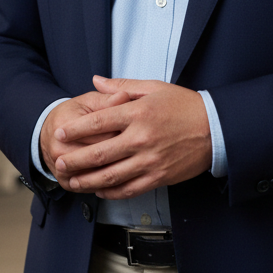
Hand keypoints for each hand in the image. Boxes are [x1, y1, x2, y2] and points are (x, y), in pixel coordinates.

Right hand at [39, 88, 131, 181]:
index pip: (101, 131)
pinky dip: (108, 185)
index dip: (123, 131)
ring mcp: (61, 169)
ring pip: (97, 175)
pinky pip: (91, 187)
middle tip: (137, 148)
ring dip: (117, 172)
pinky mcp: (65, 183)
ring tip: (133, 163)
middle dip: (122, 152)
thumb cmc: (72, 115)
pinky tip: (122, 177)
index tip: (137, 129)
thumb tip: (125, 97)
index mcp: (65, 124)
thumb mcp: (88, 102)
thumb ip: (107, 100)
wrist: (48, 134)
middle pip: (100, 155)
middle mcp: (59, 149)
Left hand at [51, 76, 212, 198]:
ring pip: (111, 175)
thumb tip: (96, 80)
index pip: (98, 122)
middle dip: (75, 159)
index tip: (59, 133)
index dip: (75, 129)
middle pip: (99, 153)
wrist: (215, 129)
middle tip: (58, 162)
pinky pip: (129, 188)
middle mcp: (141, 138)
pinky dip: (111, 192)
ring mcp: (150, 160)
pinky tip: (99, 190)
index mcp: (138, 113)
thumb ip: (121, 87)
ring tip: (71, 180)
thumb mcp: (153, 87)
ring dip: (87, 180)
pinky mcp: (159, 177)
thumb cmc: (184, 105)